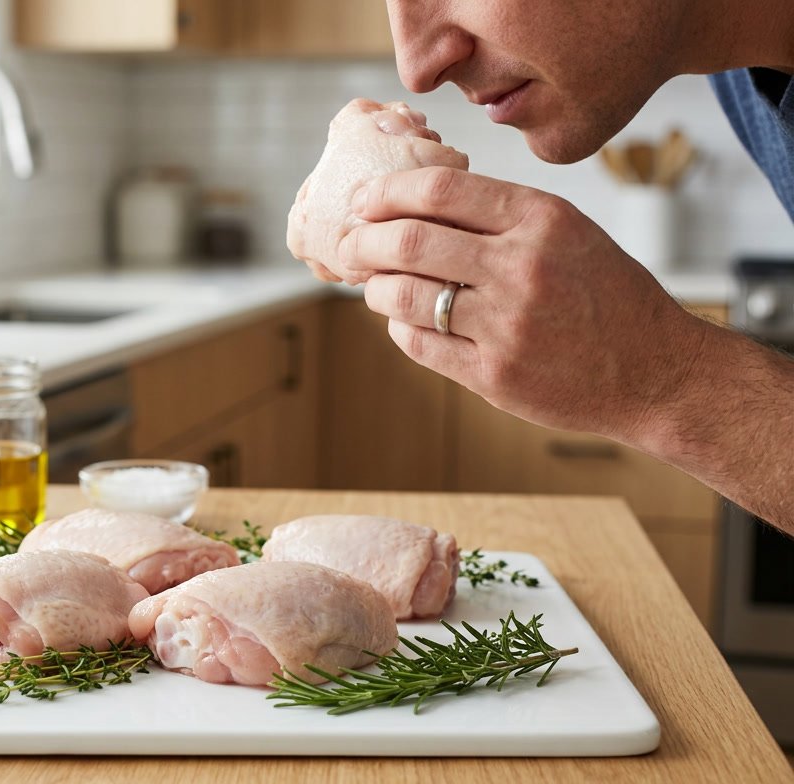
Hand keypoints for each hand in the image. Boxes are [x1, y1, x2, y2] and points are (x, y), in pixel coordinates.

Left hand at [340, 166, 709, 442]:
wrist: (655, 370)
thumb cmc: (605, 293)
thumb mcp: (567, 231)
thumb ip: (497, 215)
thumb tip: (408, 204)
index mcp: (540, 219)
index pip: (439, 188)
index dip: (386, 192)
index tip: (362, 201)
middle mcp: (521, 267)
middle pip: (408, 241)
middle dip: (362, 241)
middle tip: (348, 245)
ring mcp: (506, 325)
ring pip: (403, 296)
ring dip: (373, 288)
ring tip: (372, 285)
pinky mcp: (494, 375)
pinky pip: (420, 343)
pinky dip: (399, 327)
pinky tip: (403, 320)